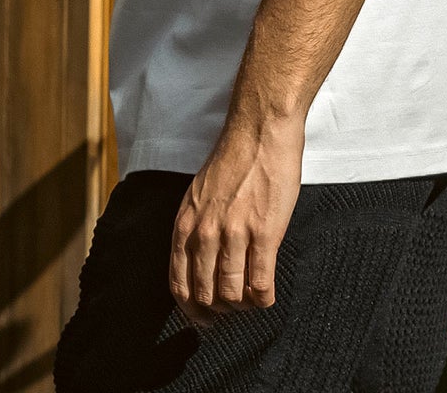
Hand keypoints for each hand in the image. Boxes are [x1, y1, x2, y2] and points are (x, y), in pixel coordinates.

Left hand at [169, 114, 304, 330]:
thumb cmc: (233, 158)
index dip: (193, 309)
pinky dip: (264, 297)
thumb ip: (196, 228)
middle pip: (206, 296)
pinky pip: (261, 284)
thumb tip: (201, 263)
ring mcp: (235, 234)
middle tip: (234, 305)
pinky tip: (267, 292)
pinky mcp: (264, 233)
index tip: (206, 316)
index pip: (179, 286)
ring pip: (233, 295)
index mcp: (186, 225)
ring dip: (244, 305)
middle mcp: (205, 233)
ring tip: (253, 296)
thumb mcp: (198, 195)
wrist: (260, 130)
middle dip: (221, 310)